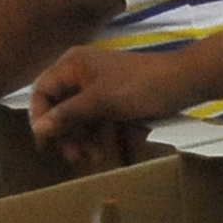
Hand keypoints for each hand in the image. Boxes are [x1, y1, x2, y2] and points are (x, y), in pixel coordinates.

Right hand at [28, 45, 187, 165]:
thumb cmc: (141, 86)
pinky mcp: (116, 100)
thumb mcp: (100, 102)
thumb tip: (37, 129)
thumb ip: (67, 115)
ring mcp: (100, 87)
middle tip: (75, 157)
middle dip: (66, 134)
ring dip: (84, 139)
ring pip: (81, 118)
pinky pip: (99, 120)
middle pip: (61, 108)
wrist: (185, 82)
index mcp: (73, 65)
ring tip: (95, 158)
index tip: (45, 143)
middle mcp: (82, 73)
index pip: (42, 92)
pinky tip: (107, 153)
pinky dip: (100, 136)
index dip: (40, 117)